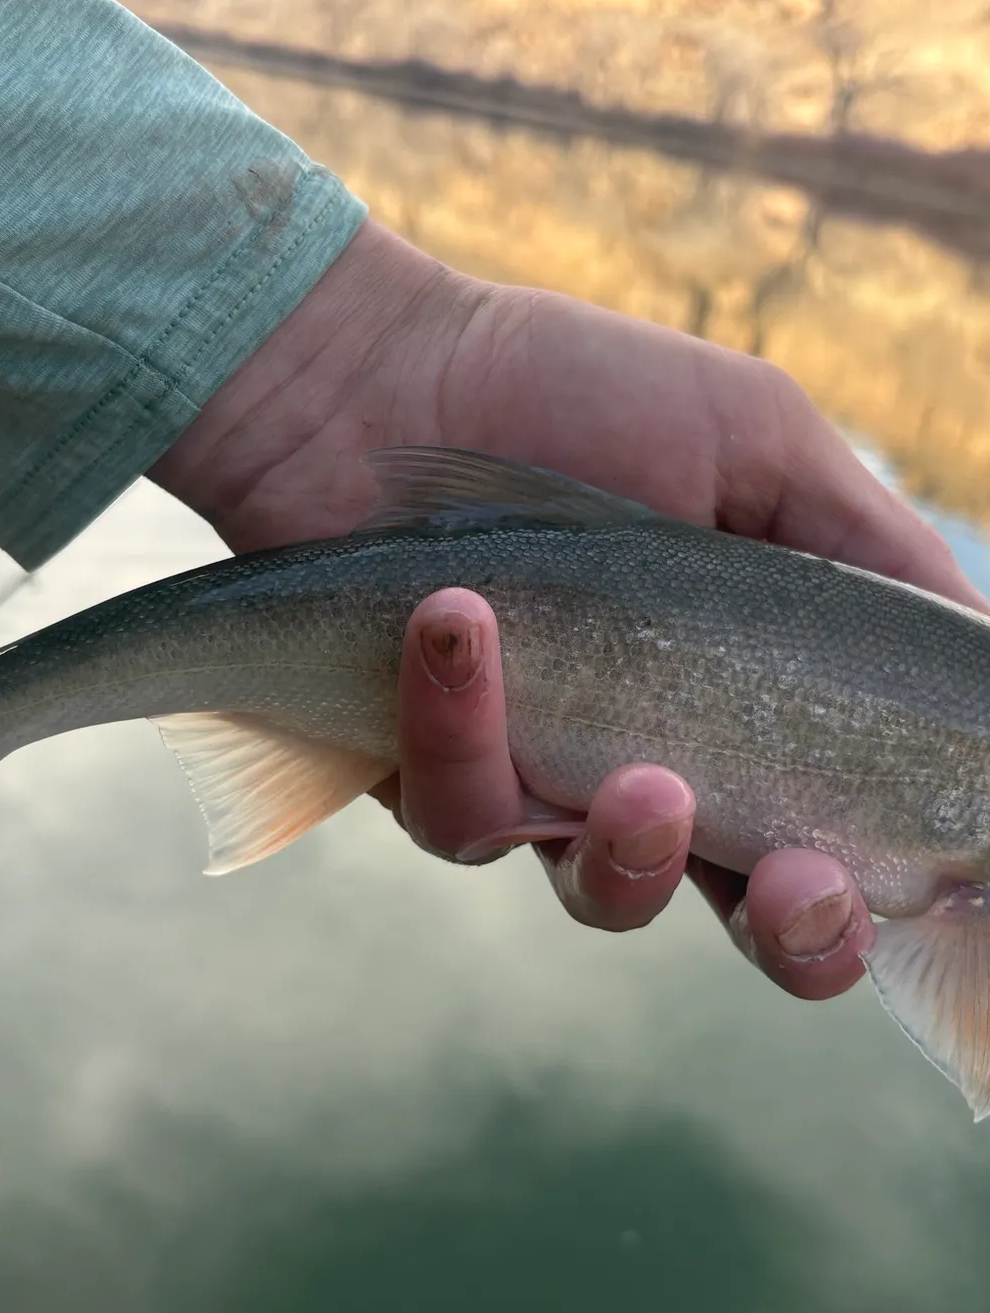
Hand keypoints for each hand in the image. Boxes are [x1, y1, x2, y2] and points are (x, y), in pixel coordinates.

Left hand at [151, 219, 984, 999]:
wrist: (383, 381)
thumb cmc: (575, 398)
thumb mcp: (759, 445)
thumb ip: (870, 550)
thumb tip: (989, 644)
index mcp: (745, 708)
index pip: (836, 836)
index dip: (877, 887)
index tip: (907, 872)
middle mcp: (651, 767)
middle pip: (742, 915)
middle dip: (792, 931)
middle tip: (801, 885)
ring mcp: (537, 784)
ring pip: (596, 893)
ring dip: (631, 846)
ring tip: (636, 769)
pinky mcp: (427, 777)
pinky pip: (462, 815)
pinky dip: (465, 727)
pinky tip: (456, 626)